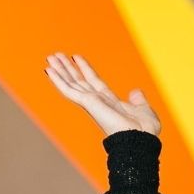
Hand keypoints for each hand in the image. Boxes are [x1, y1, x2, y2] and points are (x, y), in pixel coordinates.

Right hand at [44, 53, 161, 136]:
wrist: (141, 138)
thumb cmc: (144, 130)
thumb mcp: (144, 109)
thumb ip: (138, 100)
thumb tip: (136, 92)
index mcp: (111, 102)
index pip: (94, 81)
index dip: (85, 69)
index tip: (76, 57)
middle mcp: (98, 101)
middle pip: (79, 80)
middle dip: (67, 68)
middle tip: (55, 55)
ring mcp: (92, 102)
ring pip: (71, 83)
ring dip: (60, 70)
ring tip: (50, 57)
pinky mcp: (88, 103)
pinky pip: (69, 90)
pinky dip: (58, 80)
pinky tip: (48, 70)